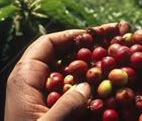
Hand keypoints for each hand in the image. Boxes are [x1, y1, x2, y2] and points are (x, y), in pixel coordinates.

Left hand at [5, 23, 128, 120]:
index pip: (46, 44)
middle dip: (88, 45)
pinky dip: (90, 84)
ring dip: (92, 62)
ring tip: (116, 55)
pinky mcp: (53, 108)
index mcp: (25, 78)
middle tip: (114, 38)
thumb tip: (87, 87)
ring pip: (70, 70)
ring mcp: (44, 95)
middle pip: (62, 54)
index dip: (70, 35)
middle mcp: (34, 82)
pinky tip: (108, 83)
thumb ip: (66, 107)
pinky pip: (73, 89)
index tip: (95, 34)